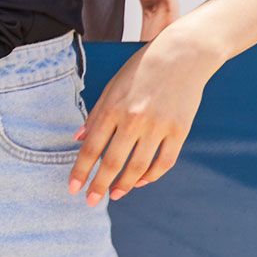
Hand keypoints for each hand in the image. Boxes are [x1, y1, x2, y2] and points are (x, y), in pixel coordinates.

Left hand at [70, 29, 220, 204]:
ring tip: (114, 194)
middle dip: (99, 185)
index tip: (73, 188)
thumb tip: (78, 140)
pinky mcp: (180, 130)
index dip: (81, 171)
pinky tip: (140, 181)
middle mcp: (134, 120)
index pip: (91, 148)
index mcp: (113, 108)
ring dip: (124, 185)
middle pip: (113, 162)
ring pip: (139, 167)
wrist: (182, 55)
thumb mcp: (111, 87)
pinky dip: (151, 175)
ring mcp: (159, 127)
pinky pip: (164, 162)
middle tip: (91, 201)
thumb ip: (95, 115)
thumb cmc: (141, 69)